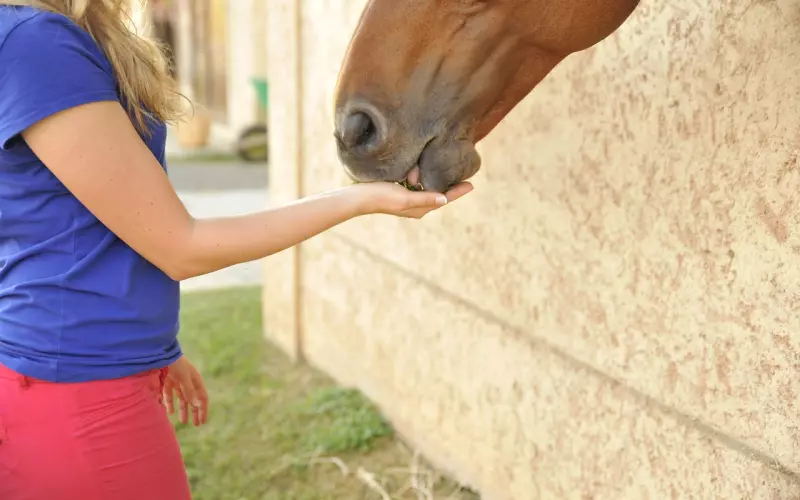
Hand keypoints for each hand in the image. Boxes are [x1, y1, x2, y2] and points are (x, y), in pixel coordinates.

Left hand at [162, 355, 207, 425]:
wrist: (161, 353)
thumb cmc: (176, 363)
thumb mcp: (184, 378)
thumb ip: (190, 391)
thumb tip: (197, 405)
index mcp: (195, 380)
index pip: (202, 397)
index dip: (203, 409)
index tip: (202, 421)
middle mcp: (187, 382)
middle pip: (192, 399)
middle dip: (194, 412)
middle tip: (195, 424)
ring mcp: (177, 382)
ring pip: (181, 399)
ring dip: (182, 409)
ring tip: (182, 421)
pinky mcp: (166, 381)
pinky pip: (169, 395)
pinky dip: (169, 403)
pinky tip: (168, 412)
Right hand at [350, 181, 473, 218]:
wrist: (358, 198)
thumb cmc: (381, 197)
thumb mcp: (405, 198)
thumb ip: (425, 198)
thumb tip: (445, 199)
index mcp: (420, 209)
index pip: (444, 198)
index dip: (458, 191)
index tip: (472, 184)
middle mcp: (417, 206)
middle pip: (439, 194)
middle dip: (449, 184)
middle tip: (462, 172)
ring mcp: (409, 199)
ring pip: (429, 188)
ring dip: (435, 178)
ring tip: (444, 168)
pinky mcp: (401, 192)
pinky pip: (419, 185)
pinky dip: (425, 178)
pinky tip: (427, 170)